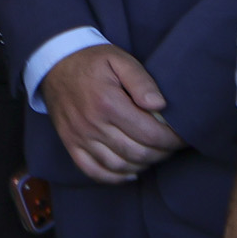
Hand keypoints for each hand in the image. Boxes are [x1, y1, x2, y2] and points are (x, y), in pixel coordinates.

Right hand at [43, 45, 182, 183]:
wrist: (54, 63)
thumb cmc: (92, 61)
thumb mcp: (119, 60)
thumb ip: (141, 81)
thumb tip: (159, 105)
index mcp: (108, 103)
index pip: (150, 134)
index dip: (172, 140)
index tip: (182, 138)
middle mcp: (92, 124)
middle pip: (137, 153)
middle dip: (161, 153)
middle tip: (171, 147)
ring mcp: (79, 137)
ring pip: (119, 165)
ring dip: (142, 165)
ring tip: (153, 154)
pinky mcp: (70, 143)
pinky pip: (93, 171)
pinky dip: (115, 177)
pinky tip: (130, 171)